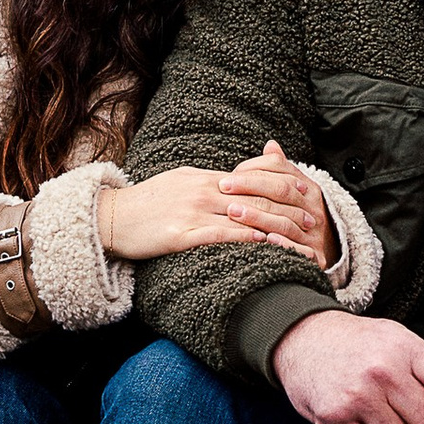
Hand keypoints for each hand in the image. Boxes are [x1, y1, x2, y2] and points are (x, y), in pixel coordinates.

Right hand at [97, 164, 289, 264]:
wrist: (110, 217)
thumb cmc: (146, 203)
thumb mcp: (180, 182)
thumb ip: (209, 182)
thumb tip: (233, 182)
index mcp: (205, 178)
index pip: (253, 181)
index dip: (283, 188)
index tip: (305, 195)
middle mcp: (204, 191)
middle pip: (257, 199)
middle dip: (289, 211)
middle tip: (313, 222)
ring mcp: (192, 212)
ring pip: (245, 219)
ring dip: (277, 231)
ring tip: (300, 241)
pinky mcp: (180, 234)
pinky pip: (219, 236)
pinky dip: (245, 239)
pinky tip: (264, 245)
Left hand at [217, 137, 335, 268]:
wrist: (332, 250)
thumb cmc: (302, 216)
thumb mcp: (297, 191)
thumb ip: (281, 170)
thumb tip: (270, 145)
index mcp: (307, 187)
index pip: (279, 168)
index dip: (253, 168)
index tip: (230, 174)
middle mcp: (312, 206)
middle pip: (280, 190)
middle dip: (249, 187)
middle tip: (224, 187)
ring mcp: (313, 231)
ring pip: (285, 219)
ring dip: (257, 215)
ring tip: (233, 211)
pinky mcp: (313, 255)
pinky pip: (297, 248)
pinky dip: (281, 243)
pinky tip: (263, 239)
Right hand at [272, 310, 423, 423]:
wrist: (303, 339)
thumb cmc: (359, 343)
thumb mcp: (398, 338)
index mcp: (404, 348)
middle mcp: (382, 372)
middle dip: (422, 419)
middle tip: (405, 405)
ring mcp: (357, 396)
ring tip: (378, 407)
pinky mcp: (334, 418)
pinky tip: (357, 414)